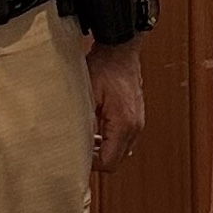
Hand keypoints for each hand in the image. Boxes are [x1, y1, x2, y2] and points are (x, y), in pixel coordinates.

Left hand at [86, 40, 144, 172]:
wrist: (120, 48)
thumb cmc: (104, 67)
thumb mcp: (87, 96)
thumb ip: (83, 123)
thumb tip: (75, 144)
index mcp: (124, 125)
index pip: (109, 162)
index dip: (91, 163)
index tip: (75, 155)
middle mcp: (135, 127)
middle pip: (116, 160)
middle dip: (97, 158)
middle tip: (78, 149)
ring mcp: (138, 122)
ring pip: (121, 150)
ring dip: (104, 149)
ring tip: (85, 140)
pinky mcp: (135, 116)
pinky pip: (124, 138)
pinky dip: (110, 139)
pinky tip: (96, 130)